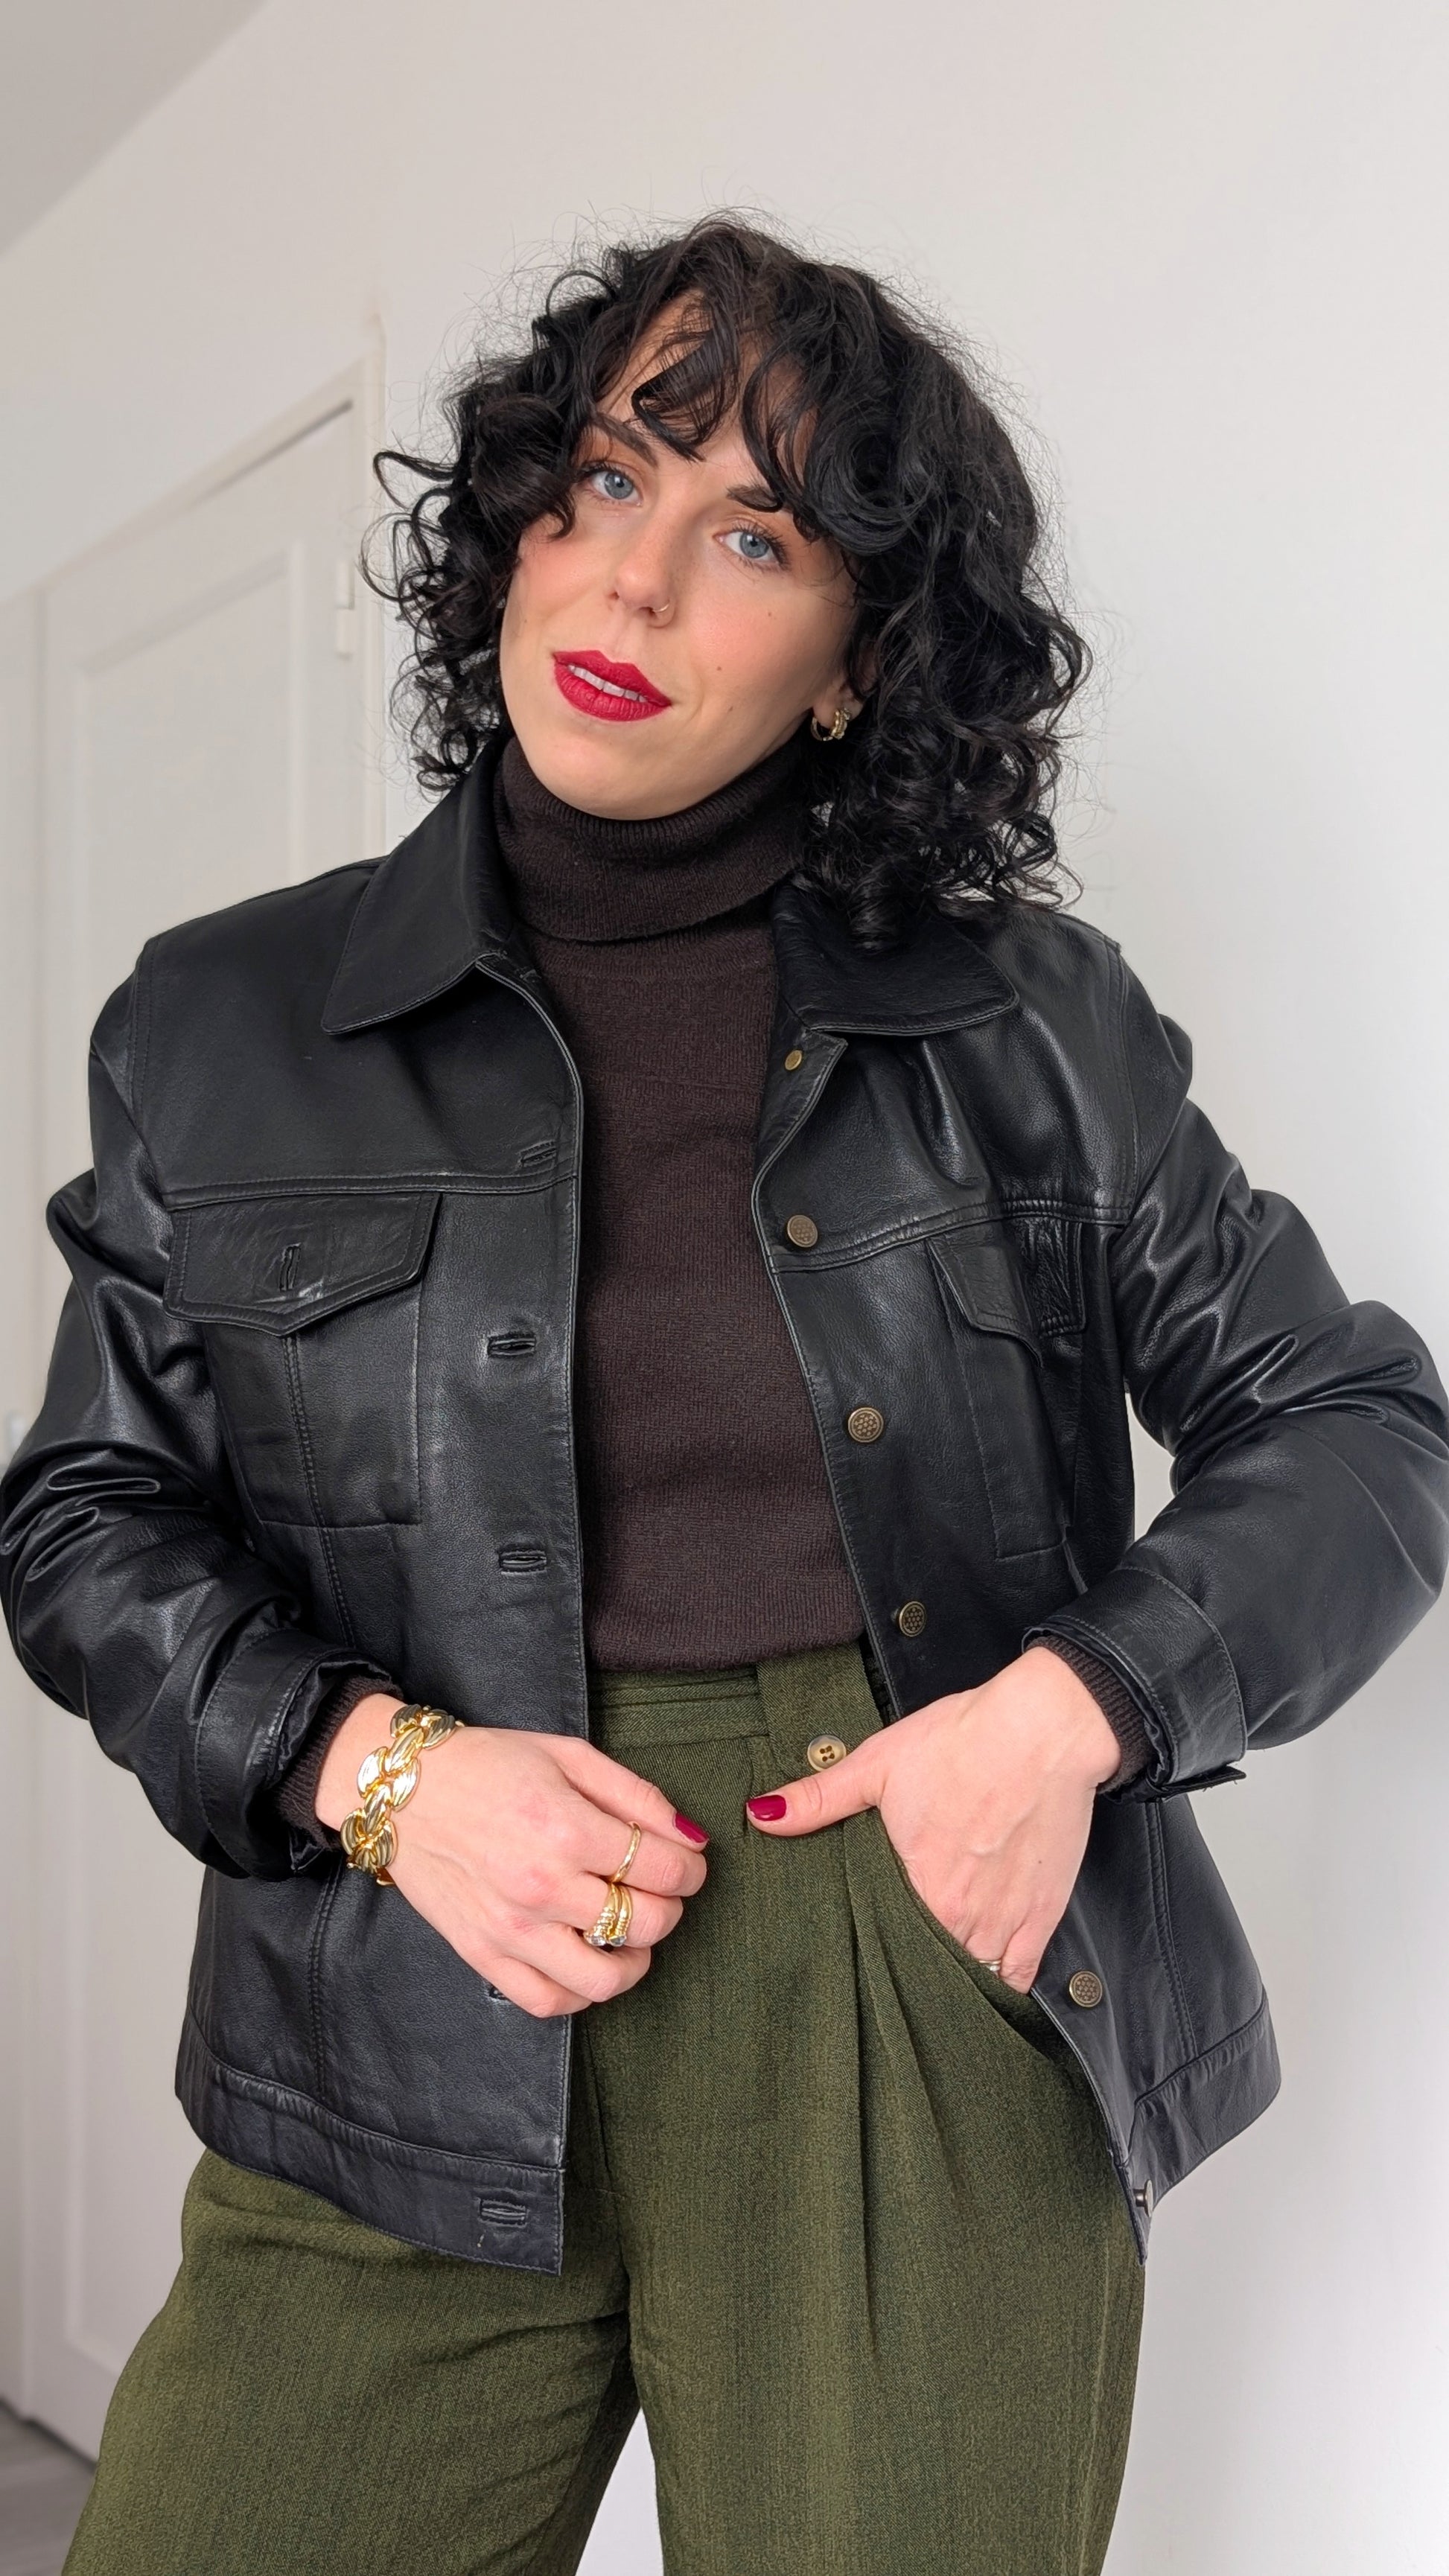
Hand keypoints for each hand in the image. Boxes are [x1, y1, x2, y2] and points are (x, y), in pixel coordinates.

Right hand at [317, 1695, 708, 2017]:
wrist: (403, 1790)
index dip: (692, 1869)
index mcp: (567, 1827)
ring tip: (633, 1935)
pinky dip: (581, 1993)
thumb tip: (691, 1836)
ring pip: (603, 1978)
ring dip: (636, 1960)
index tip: (689, 1863)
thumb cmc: (488, 1764)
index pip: (664, 1869)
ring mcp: (511, 1929)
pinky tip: (588, 1961)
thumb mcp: (569, 1755)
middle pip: (645, 1922)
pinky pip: (548, 2001)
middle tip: (661, 1890)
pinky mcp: (483, 1955)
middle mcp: (542, 1885)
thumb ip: (636, 1795)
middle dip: (670, 1906)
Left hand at [744, 1648, 1120, 1991]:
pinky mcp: (1044, 1915)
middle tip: (887, 1974)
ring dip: (950, 1981)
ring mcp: (1007, 1921)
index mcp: (919, 1887)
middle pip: (926, 1968)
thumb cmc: (966, 1740)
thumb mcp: (880, 1763)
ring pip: (971, 1979)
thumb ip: (818, 1798)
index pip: (880, 1945)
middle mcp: (963, 1916)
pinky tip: (982, 1983)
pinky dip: (1001, 1985)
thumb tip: (761, 1815)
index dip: (867, 1953)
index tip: (853, 1960)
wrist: (1046, 1728)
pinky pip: (1020, 1976)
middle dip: (906, 1972)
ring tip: (928, 1982)